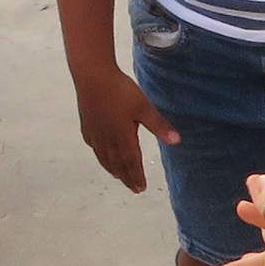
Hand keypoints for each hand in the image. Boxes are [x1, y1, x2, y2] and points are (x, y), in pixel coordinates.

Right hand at [73, 65, 177, 192]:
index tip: (141, 188)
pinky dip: (100, 155)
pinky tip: (100, 153)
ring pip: (104, 157)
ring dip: (112, 168)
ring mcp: (95, 133)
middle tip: (133, 188)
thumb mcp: (143, 106)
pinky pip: (94, 146)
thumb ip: (159, 125)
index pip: (131, 162)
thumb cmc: (120, 90)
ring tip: (118, 176)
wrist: (92, 76)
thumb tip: (177, 141)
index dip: (137, 176)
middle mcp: (107, 139)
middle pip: (117, 163)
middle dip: (126, 177)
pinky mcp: (87, 125)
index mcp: (123, 136)